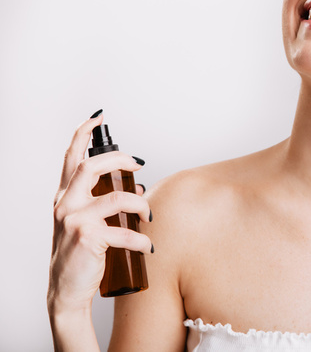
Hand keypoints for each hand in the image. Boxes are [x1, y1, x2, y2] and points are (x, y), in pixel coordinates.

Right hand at [48, 111, 150, 314]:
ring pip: (116, 198)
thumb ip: (102, 202)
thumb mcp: (85, 222)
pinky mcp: (88, 239)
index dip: (83, 134)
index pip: (71, 157)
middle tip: (137, 166)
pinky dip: (141, 239)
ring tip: (149, 215)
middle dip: (119, 160)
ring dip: (140, 204)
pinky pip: (124, 232)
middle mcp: (65, 204)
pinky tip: (147, 246)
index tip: (98, 117)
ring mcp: (74, 221)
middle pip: (90, 166)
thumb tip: (137, 189)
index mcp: (65, 197)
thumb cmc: (81, 254)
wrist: (67, 289)